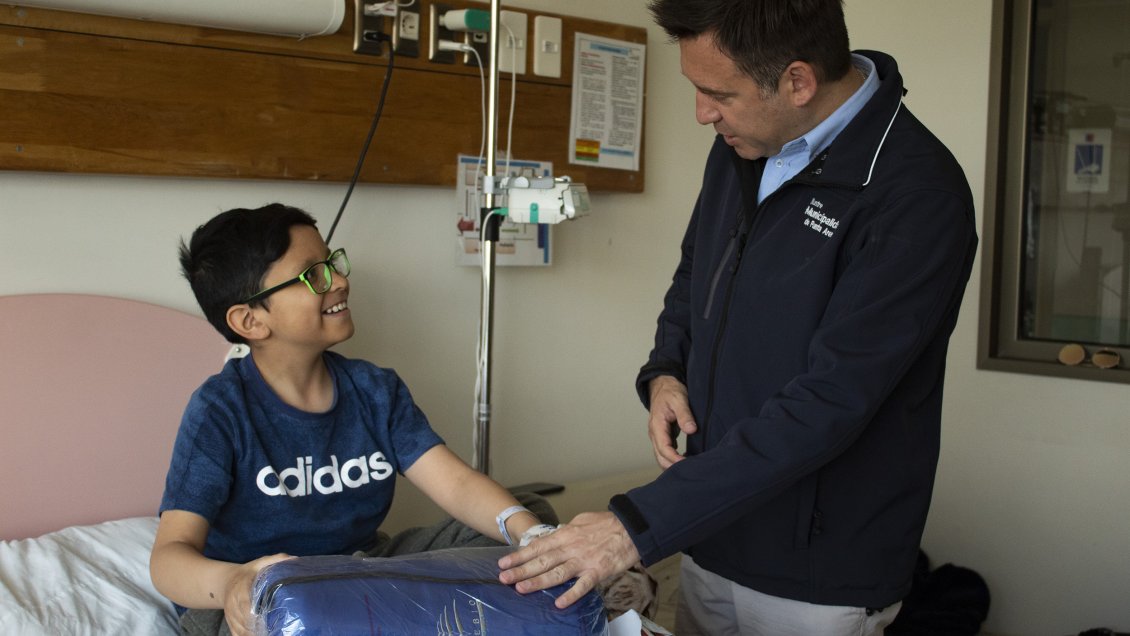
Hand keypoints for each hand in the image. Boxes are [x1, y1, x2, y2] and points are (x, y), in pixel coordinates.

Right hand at [223, 553, 291, 635]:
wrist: (226, 581)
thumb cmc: (248, 573)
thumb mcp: (259, 563)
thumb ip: (275, 560)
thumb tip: (294, 559)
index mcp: (241, 589)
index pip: (245, 604)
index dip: (253, 614)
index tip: (264, 620)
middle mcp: (233, 604)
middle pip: (243, 621)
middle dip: (256, 628)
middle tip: (271, 631)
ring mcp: (230, 615)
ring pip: (240, 630)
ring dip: (252, 634)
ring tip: (267, 634)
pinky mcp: (230, 622)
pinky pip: (236, 634)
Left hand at [497, 512, 639, 608]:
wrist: (631, 528)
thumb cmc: (606, 524)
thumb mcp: (581, 521)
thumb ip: (566, 530)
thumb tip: (554, 535)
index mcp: (565, 535)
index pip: (537, 546)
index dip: (519, 555)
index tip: (503, 563)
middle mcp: (571, 548)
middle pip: (542, 560)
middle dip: (521, 570)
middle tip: (504, 578)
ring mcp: (584, 560)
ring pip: (557, 573)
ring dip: (538, 582)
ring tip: (522, 589)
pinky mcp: (598, 571)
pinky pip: (583, 585)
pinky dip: (571, 595)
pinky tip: (559, 603)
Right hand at [647, 376, 696, 467]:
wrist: (663, 386)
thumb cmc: (671, 392)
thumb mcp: (679, 399)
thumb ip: (685, 415)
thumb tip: (691, 430)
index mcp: (657, 425)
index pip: (663, 447)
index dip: (674, 458)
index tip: (687, 463)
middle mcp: (655, 433)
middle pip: (660, 456)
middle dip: (672, 466)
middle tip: (690, 472)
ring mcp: (658, 436)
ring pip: (661, 457)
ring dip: (672, 465)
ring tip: (688, 469)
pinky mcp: (663, 436)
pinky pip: (665, 452)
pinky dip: (673, 460)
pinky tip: (685, 463)